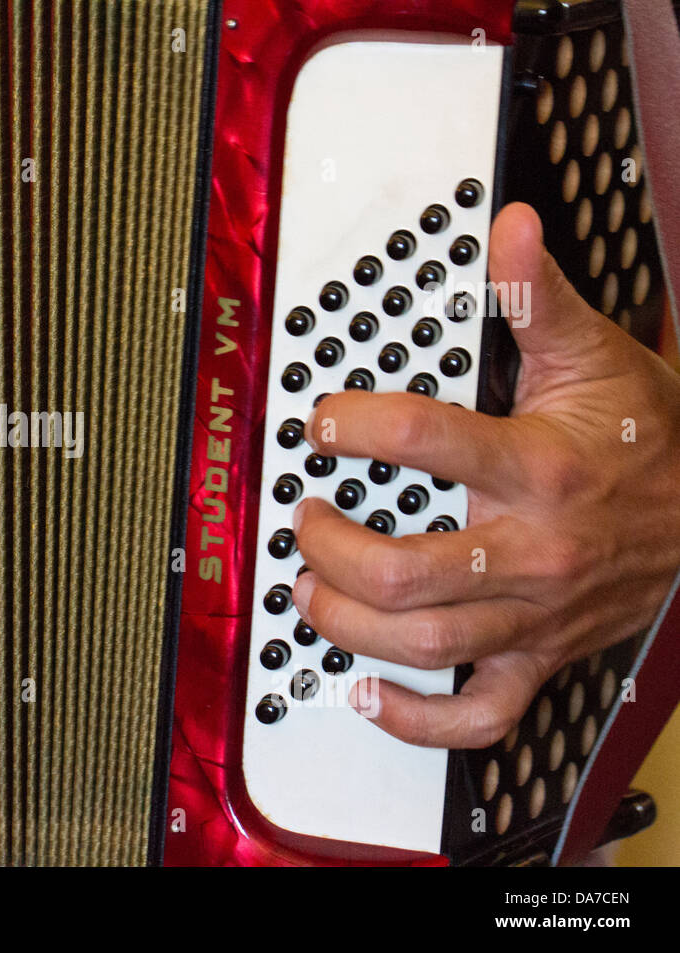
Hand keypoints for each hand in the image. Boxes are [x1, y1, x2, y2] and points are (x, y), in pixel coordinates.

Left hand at [291, 201, 679, 748]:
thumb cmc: (648, 437)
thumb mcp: (597, 356)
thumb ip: (538, 299)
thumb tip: (509, 231)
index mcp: (537, 468)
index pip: (421, 440)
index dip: (351, 425)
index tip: (321, 422)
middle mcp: (530, 550)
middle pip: (405, 570)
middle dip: (330, 547)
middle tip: (306, 517)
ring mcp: (533, 614)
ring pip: (425, 644)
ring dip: (348, 622)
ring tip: (311, 589)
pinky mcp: (537, 657)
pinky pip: (478, 717)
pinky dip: (417, 721)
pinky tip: (370, 693)